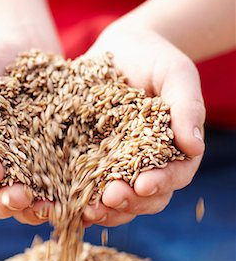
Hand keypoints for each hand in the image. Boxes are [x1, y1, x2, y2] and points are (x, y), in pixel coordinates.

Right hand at [0, 39, 53, 223]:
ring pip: (21, 205)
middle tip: (22, 196)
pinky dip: (61, 199)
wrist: (21, 53)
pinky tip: (74, 198)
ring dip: (33, 210)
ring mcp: (21, 173)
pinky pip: (52, 191)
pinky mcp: (48, 169)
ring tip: (50, 206)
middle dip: (4, 203)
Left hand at [82, 24, 204, 226]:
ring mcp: (116, 166)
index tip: (143, 184)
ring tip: (87, 210)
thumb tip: (194, 146)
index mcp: (172, 151)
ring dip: (104, 210)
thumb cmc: (155, 59)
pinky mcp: (89, 161)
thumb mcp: (176, 75)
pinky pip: (85, 187)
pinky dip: (78, 200)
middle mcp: (145, 165)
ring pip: (116, 201)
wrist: (121, 50)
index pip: (174, 176)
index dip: (161, 184)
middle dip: (129, 203)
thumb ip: (187, 106)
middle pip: (144, 198)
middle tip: (110, 198)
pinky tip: (65, 204)